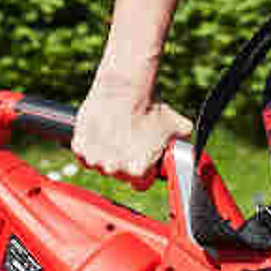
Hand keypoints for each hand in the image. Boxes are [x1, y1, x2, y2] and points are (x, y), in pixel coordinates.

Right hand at [71, 84, 192, 188]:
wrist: (125, 86)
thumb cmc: (152, 107)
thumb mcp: (179, 128)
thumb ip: (184, 148)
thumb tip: (192, 155)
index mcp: (138, 172)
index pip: (140, 184)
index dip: (144, 171)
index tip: (143, 159)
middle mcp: (114, 170)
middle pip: (119, 175)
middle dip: (125, 161)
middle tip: (130, 141)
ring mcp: (94, 159)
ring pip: (100, 165)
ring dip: (106, 154)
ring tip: (117, 133)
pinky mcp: (79, 147)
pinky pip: (84, 154)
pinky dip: (90, 145)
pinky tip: (102, 130)